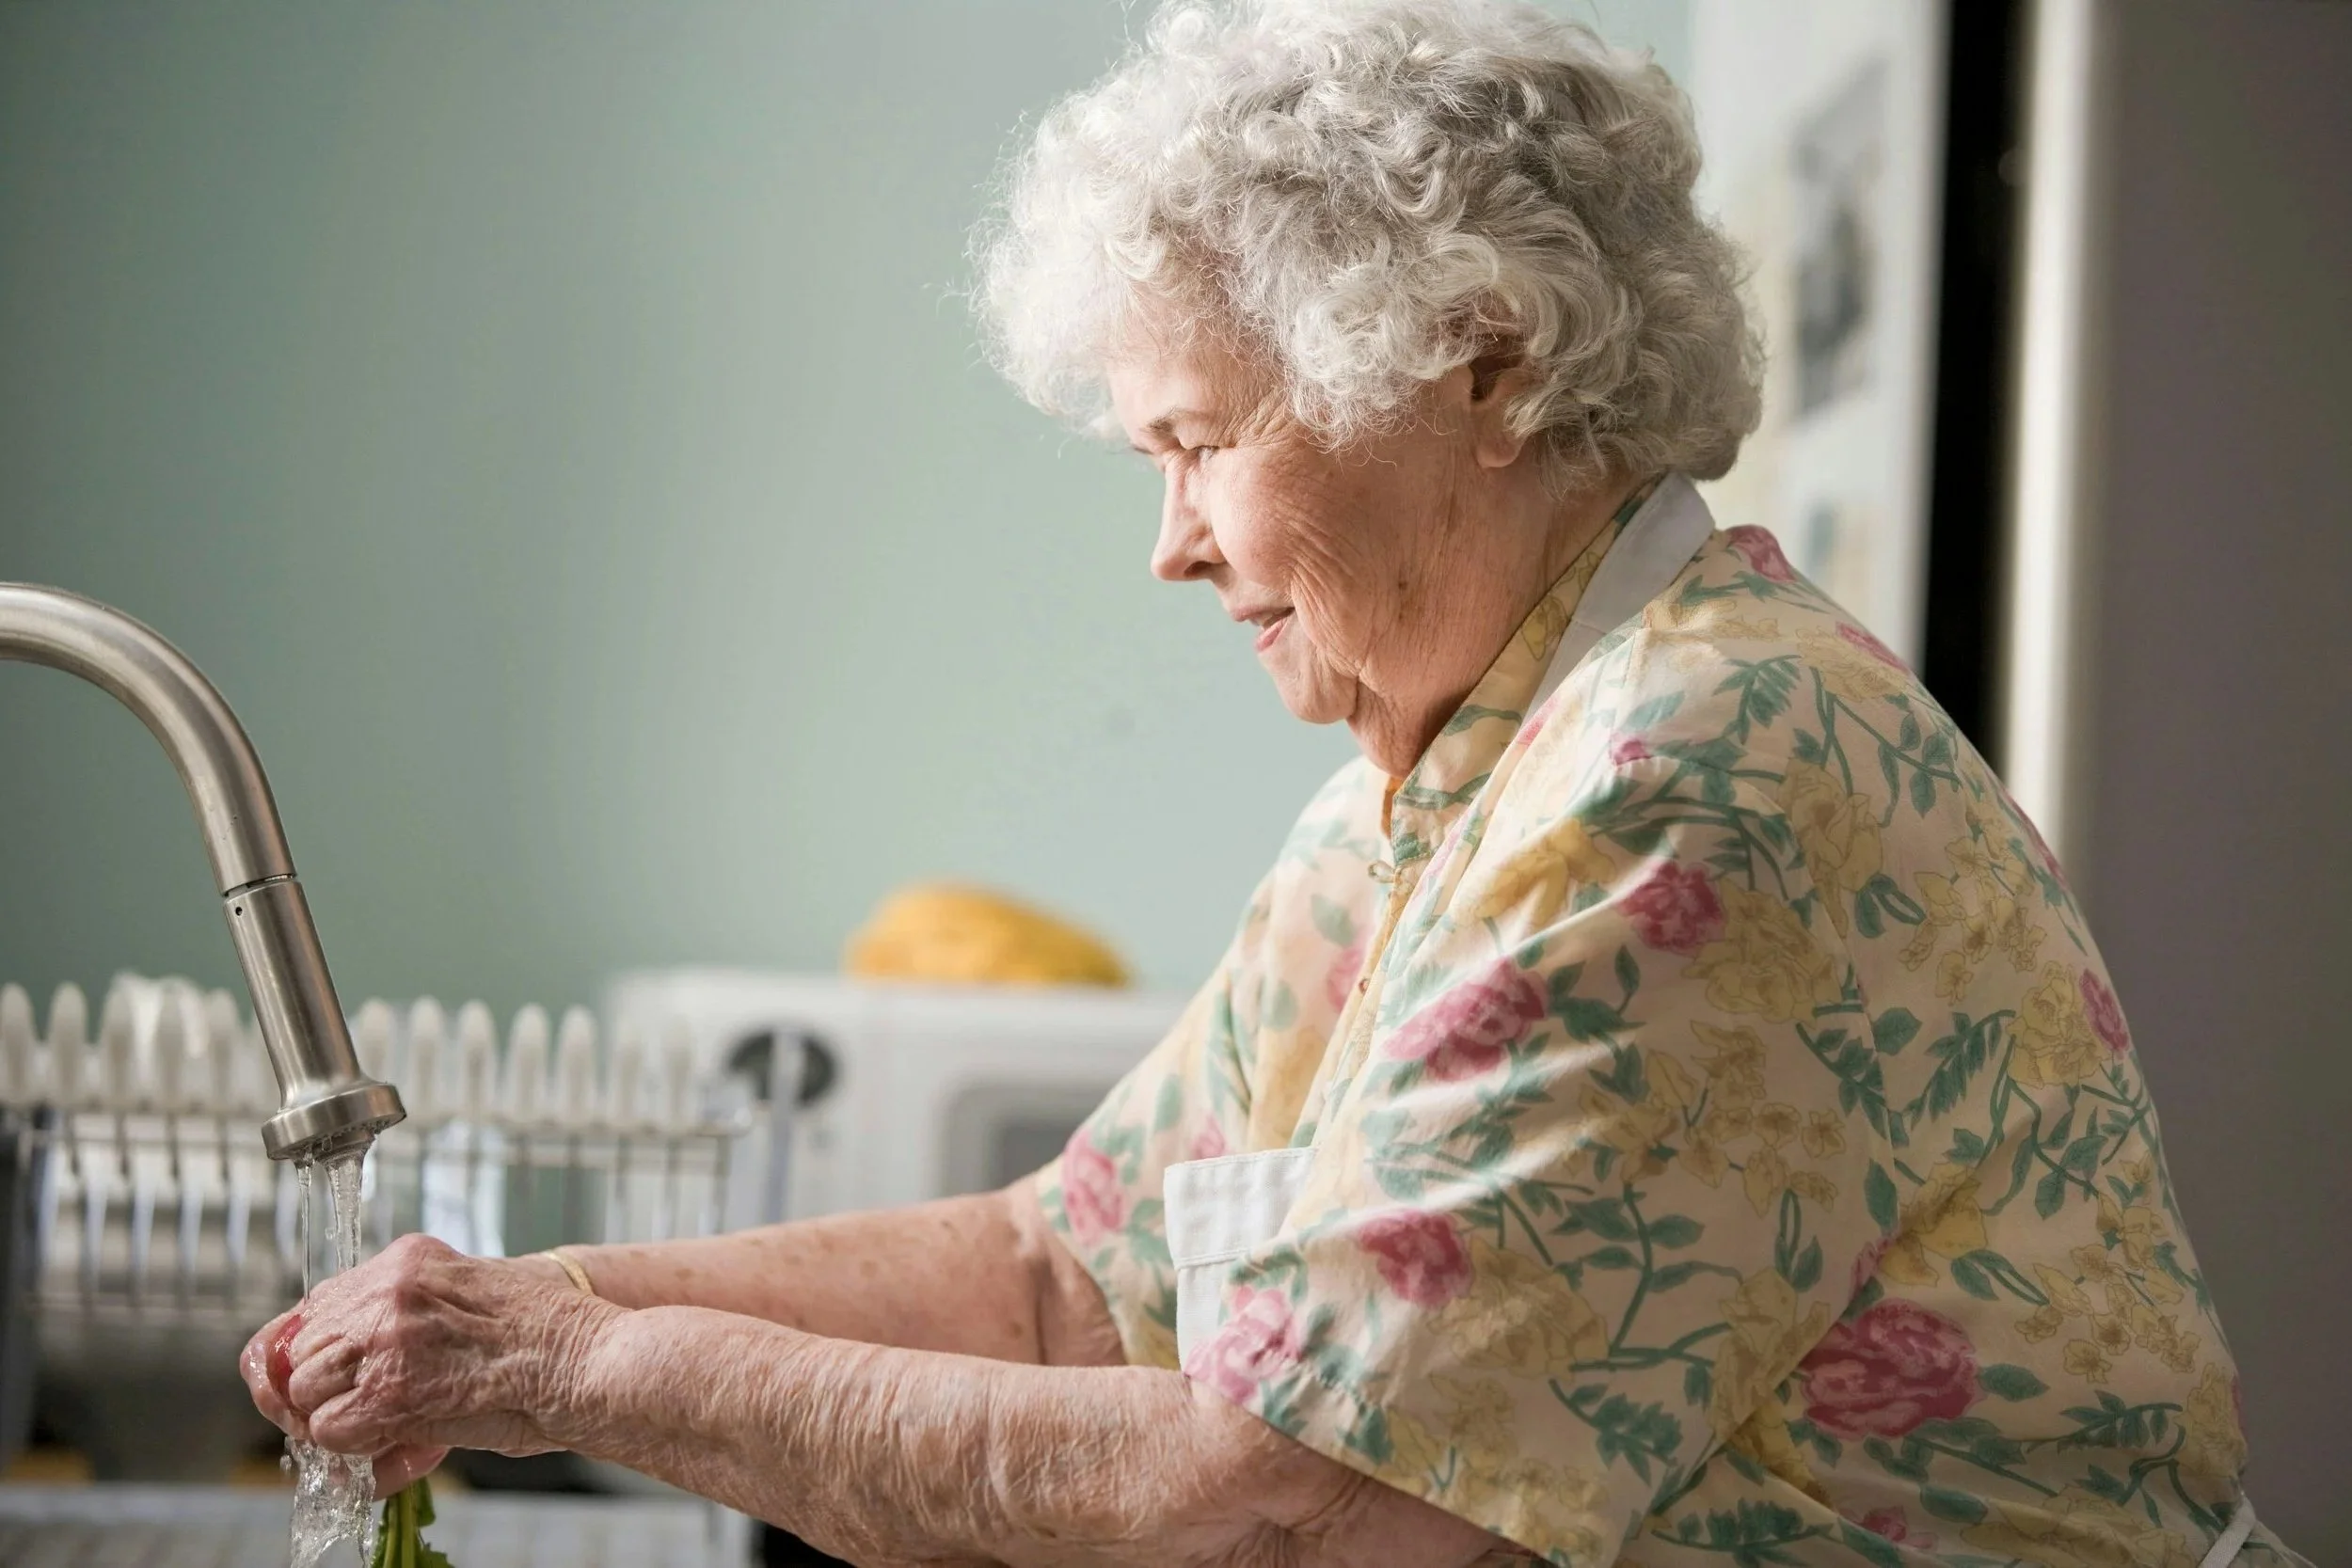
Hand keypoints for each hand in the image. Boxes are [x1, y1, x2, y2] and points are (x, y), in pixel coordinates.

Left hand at [240, 1233, 619, 1467]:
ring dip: (334, 1419)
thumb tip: (348, 1371)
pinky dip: (354, 1448)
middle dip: (317, 1390)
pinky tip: (395, 1441)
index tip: (315, 1380)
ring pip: (305, 1390)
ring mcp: (387, 1335)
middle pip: (300, 1348)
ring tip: (380, 1429)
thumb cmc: (546, 1338)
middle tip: (354, 1415)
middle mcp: (390, 1288)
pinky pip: (330, 1430)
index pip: (316, 1304)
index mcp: (409, 1260)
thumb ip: (409, 1318)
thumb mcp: (470, 1299)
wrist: (586, 1360)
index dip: (309, 1350)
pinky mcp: (391, 1388)